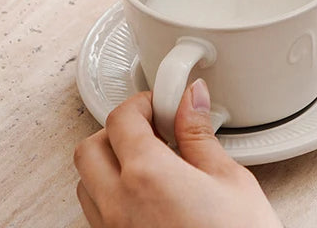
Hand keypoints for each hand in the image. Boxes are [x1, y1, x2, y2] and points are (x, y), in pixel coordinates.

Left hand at [74, 79, 282, 227]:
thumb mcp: (230, 181)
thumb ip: (201, 135)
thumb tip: (191, 100)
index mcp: (147, 176)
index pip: (122, 118)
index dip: (144, 103)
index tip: (163, 104)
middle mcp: (118, 206)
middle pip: (90, 149)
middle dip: (118, 131)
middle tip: (154, 130)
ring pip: (87, 184)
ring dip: (110, 166)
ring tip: (152, 164)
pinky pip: (97, 217)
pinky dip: (113, 197)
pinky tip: (148, 198)